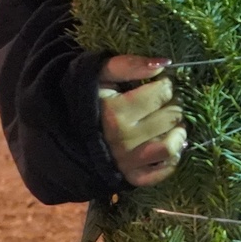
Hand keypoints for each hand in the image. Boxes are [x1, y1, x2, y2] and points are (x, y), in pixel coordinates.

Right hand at [98, 55, 187, 187]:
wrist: (64, 134)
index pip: (163, 92)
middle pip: (171, 116)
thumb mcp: (102, 74)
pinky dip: (172, 157)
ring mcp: (128, 162)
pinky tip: (165, 142)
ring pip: (171, 145)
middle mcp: (123, 140)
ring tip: (169, 122)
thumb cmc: (89, 99)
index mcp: (115, 112)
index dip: (164, 84)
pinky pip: (164, 171)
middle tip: (162, 103)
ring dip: (176, 131)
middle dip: (172, 104)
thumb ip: (130, 64)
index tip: (156, 85)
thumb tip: (163, 63)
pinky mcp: (132, 178)